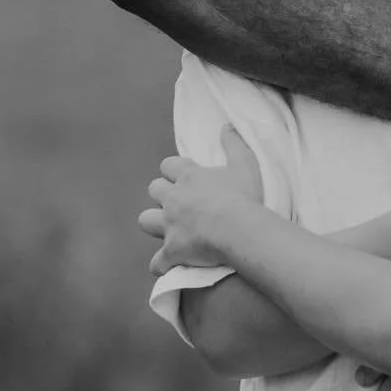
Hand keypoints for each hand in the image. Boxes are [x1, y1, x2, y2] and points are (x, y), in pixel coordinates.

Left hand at [138, 125, 264, 275]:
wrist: (238, 229)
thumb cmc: (244, 195)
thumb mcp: (244, 163)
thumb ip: (234, 143)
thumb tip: (226, 125)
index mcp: (189, 177)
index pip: (169, 165)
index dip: (174, 170)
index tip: (186, 177)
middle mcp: (174, 198)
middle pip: (154, 190)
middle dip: (162, 195)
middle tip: (180, 203)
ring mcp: (169, 225)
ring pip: (146, 221)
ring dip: (155, 224)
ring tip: (169, 230)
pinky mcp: (172, 250)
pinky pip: (157, 262)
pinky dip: (162, 264)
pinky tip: (170, 265)